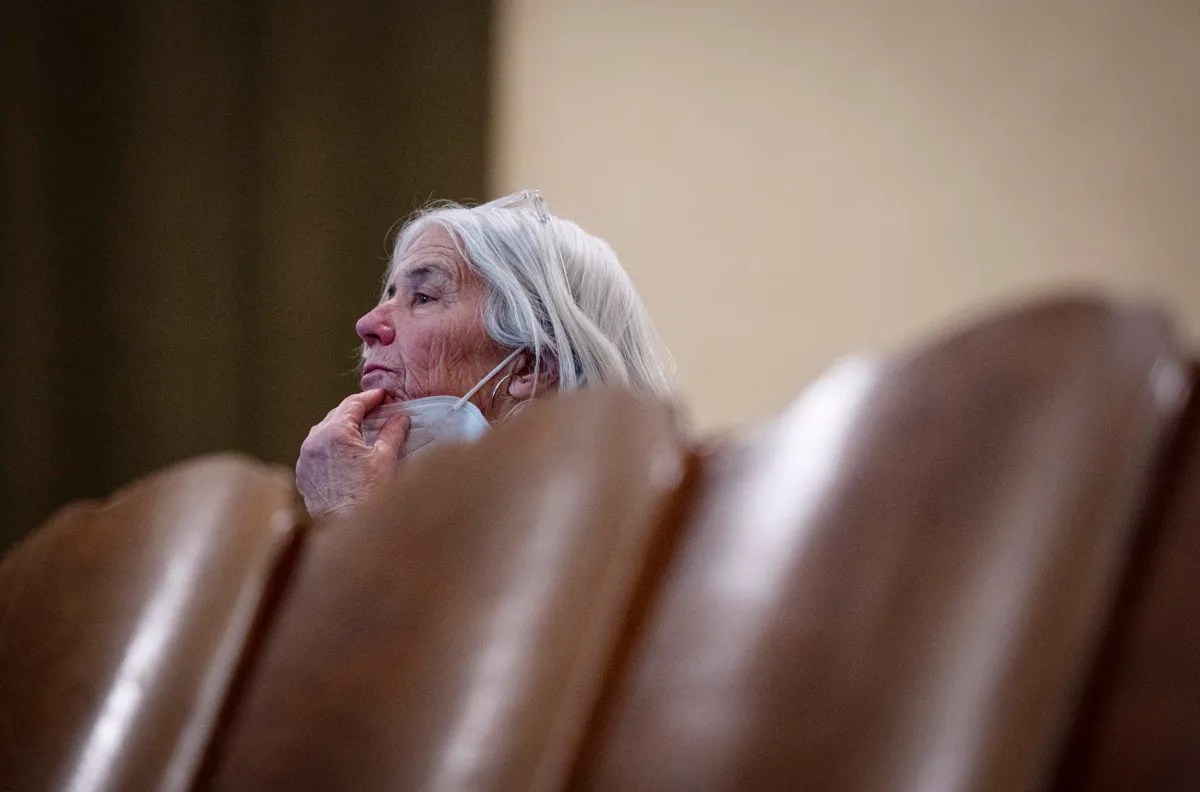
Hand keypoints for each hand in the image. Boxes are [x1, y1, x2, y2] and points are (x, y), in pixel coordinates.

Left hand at [296, 389, 410, 518]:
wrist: (346, 525)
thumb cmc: (367, 494)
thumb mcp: (385, 458)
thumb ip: (393, 432)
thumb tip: (400, 417)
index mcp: (335, 432)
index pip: (353, 404)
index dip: (369, 397)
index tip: (381, 395)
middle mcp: (315, 440)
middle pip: (336, 415)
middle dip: (355, 411)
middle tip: (374, 410)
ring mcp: (305, 458)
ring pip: (323, 431)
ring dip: (341, 427)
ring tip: (359, 431)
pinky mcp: (303, 473)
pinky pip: (315, 450)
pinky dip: (330, 445)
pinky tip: (344, 453)